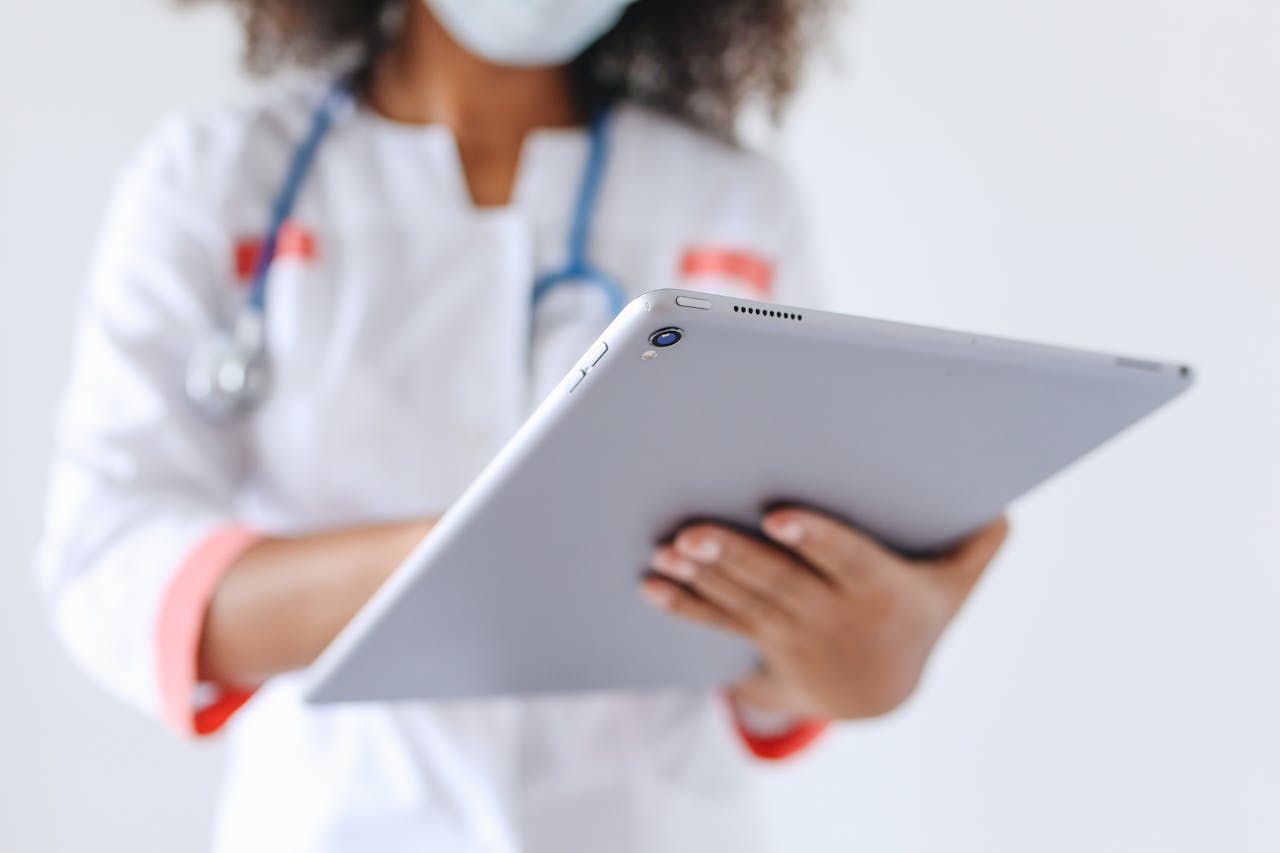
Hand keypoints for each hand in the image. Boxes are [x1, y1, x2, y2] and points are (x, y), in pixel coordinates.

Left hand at [640, 509, 1008, 719]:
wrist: (879, 696)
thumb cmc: (918, 617)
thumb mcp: (956, 588)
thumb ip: (976, 545)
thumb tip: (1002, 506)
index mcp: (881, 591)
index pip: (848, 559)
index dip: (816, 539)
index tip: (781, 518)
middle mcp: (834, 616)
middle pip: (780, 583)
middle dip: (734, 557)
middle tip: (692, 533)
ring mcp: (793, 634)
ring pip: (744, 602)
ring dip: (702, 579)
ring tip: (667, 553)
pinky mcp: (762, 644)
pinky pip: (720, 624)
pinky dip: (685, 605)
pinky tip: (651, 584)